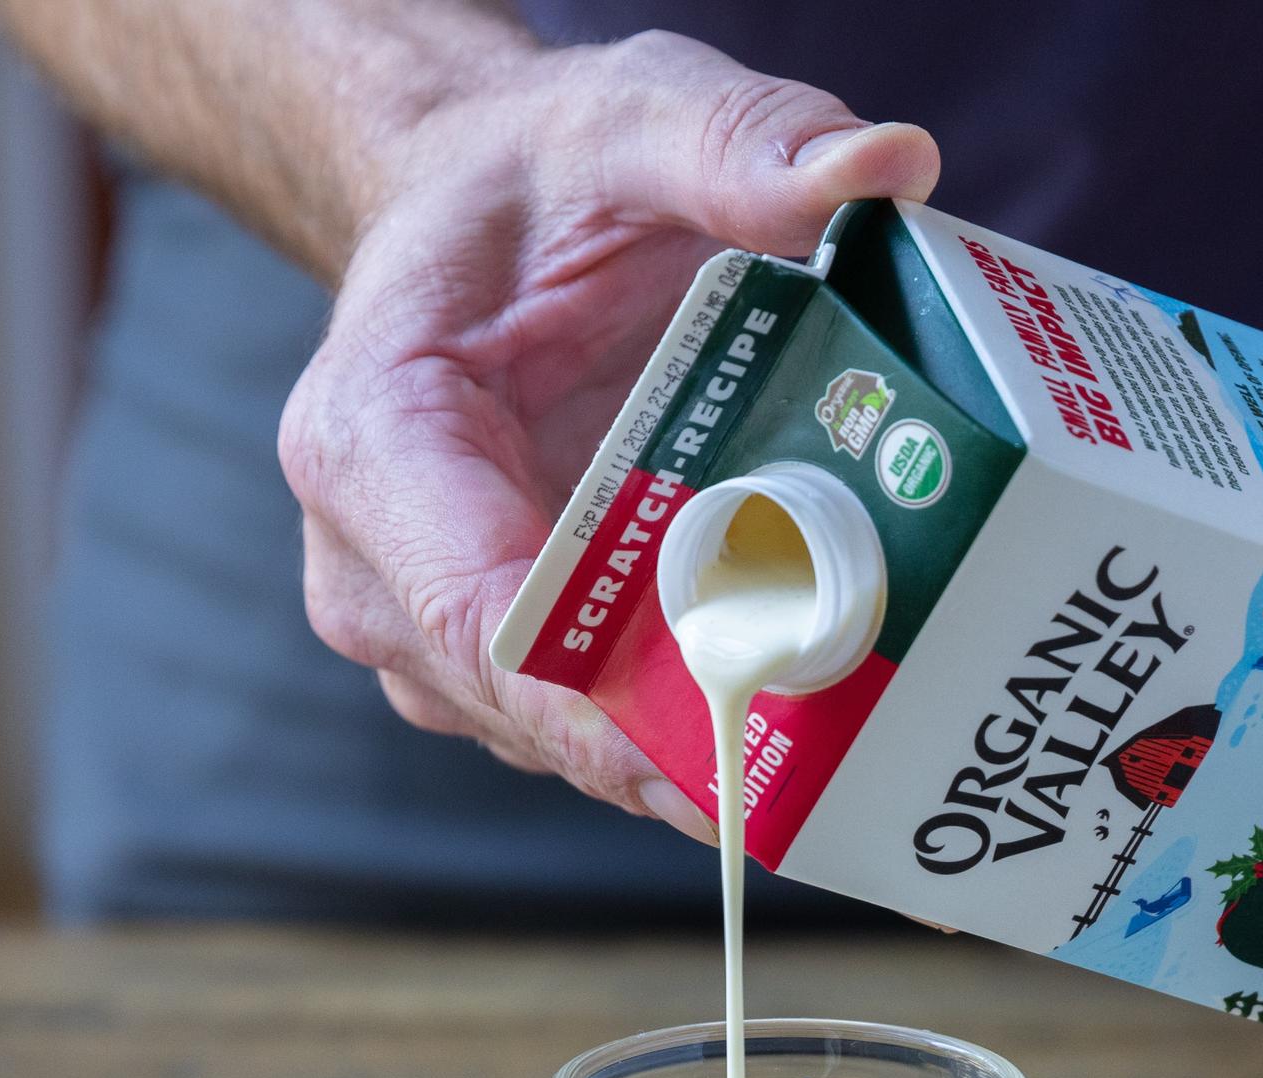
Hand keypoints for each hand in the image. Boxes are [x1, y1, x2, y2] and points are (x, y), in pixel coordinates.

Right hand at [277, 34, 939, 820]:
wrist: (474, 209)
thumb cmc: (537, 175)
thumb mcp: (633, 119)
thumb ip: (741, 142)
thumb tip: (887, 164)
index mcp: (375, 438)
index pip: (481, 616)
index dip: (602, 713)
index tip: (726, 770)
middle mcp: (375, 560)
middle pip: (530, 707)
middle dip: (684, 745)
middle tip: (841, 772)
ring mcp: (428, 625)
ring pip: (565, 740)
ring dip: (697, 748)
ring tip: (843, 746)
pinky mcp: (493, 658)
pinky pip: (592, 726)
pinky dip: (690, 727)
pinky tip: (799, 713)